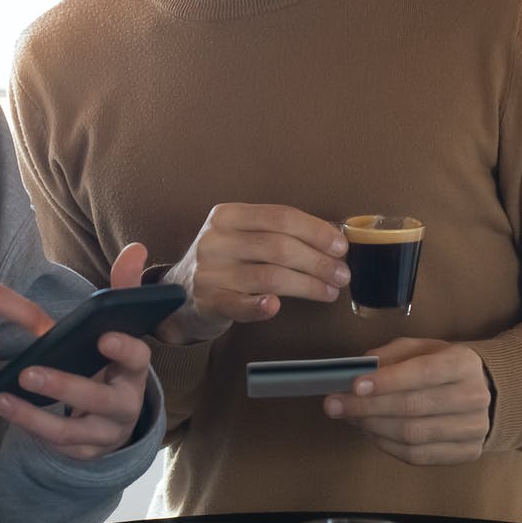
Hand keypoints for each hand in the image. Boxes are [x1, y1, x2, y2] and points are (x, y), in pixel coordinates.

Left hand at [0, 243, 154, 460]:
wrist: (113, 417)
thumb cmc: (108, 363)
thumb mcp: (117, 329)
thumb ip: (123, 290)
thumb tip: (134, 249)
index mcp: (134, 372)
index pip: (139, 360)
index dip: (125, 349)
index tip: (104, 336)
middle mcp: (124, 406)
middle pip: (100, 400)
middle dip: (66, 387)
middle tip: (30, 372)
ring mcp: (104, 433)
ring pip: (72, 431)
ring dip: (34, 415)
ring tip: (2, 397)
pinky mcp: (83, 452)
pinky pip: (55, 445)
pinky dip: (29, 428)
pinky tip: (5, 409)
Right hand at [155, 203, 350, 342]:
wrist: (180, 295)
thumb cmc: (224, 262)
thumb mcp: (240, 235)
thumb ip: (276, 234)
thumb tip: (331, 240)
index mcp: (227, 215)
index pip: (280, 217)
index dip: (315, 231)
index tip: (340, 246)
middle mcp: (216, 240)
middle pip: (278, 247)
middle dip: (318, 261)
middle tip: (341, 274)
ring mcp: (210, 272)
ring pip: (269, 276)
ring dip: (307, 285)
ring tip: (329, 291)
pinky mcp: (209, 302)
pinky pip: (239, 304)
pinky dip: (260, 306)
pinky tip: (277, 307)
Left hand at [321, 337, 491, 465]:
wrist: (489, 392)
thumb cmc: (444, 366)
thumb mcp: (422, 348)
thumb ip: (391, 355)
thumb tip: (358, 370)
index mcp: (463, 363)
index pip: (422, 373)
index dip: (386, 381)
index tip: (353, 385)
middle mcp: (473, 397)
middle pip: (413, 408)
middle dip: (367, 408)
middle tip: (334, 405)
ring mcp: (473, 429)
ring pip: (412, 435)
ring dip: (372, 428)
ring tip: (349, 417)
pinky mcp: (467, 453)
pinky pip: (418, 456)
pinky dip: (387, 446)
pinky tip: (371, 432)